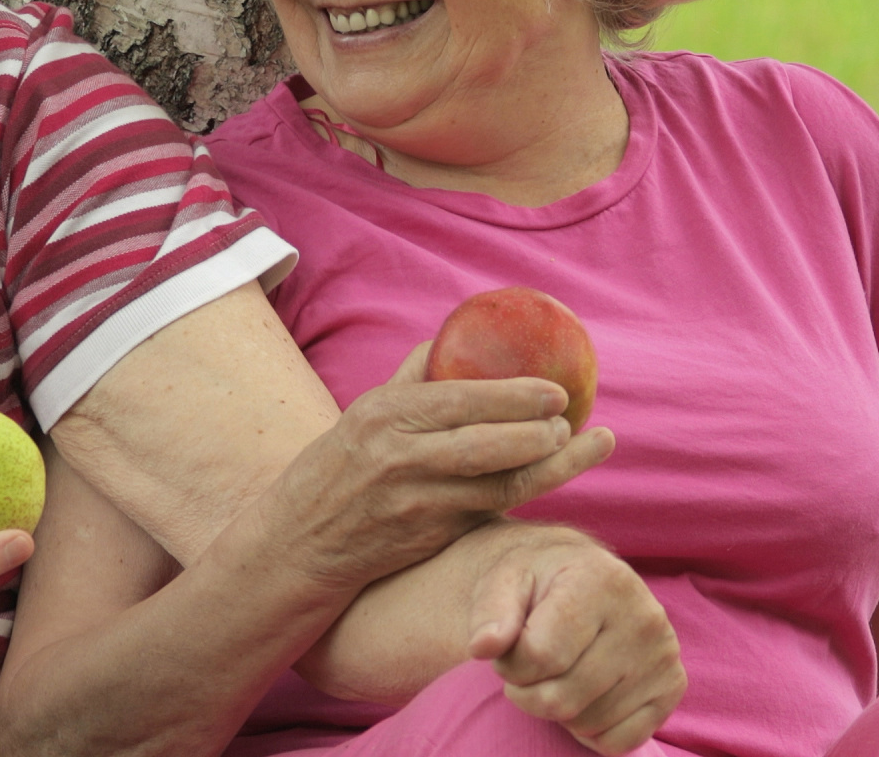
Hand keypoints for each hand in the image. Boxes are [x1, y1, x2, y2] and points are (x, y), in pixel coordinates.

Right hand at [268, 343, 617, 594]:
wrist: (300, 541)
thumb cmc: (339, 466)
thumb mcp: (364, 413)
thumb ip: (412, 378)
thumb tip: (455, 336)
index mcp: (385, 417)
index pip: (459, 400)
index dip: (514, 396)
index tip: (555, 391)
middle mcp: (399, 460)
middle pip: (484, 446)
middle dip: (538, 434)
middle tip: (573, 422)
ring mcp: (415, 505)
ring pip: (496, 487)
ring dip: (547, 468)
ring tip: (578, 448)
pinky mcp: (428, 540)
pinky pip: (487, 514)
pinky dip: (523, 495)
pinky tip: (551, 478)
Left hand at [466, 529, 684, 754]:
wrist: (580, 577)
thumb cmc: (537, 582)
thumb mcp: (504, 581)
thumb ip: (489, 612)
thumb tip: (483, 646)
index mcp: (601, 580)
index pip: (539, 656)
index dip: (509, 665)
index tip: (508, 648)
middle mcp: (643, 616)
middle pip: (562, 698)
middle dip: (529, 693)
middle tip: (528, 669)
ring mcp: (664, 654)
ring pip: (588, 723)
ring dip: (559, 711)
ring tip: (558, 673)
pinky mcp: (673, 685)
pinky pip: (622, 742)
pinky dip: (592, 730)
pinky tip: (585, 694)